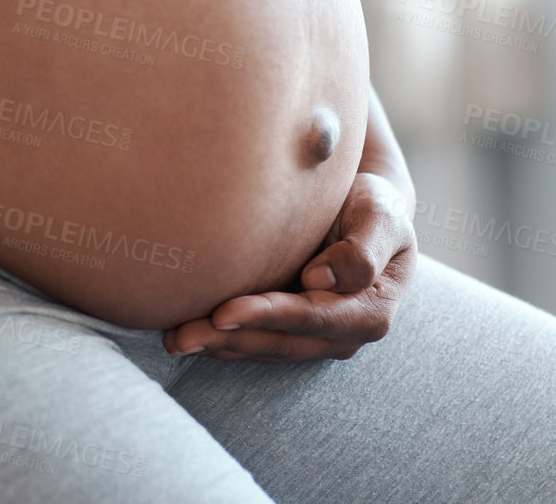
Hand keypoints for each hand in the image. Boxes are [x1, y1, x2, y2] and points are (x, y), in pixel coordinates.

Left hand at [161, 173, 417, 362]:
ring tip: (173, 339)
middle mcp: (343, 334)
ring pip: (262, 348)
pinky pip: (254, 343)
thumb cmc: (373, 206)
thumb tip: (320, 281)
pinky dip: (221, 341)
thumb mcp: (382, 215)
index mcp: (370, 310)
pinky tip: (185, 334)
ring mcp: (315, 338)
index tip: (223, 312)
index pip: (312, 317)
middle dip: (230, 339)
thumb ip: (363, 247)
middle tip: (182, 336)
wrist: (365, 211)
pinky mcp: (291, 332)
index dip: (267, 316)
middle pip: (280, 341)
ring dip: (218, 346)